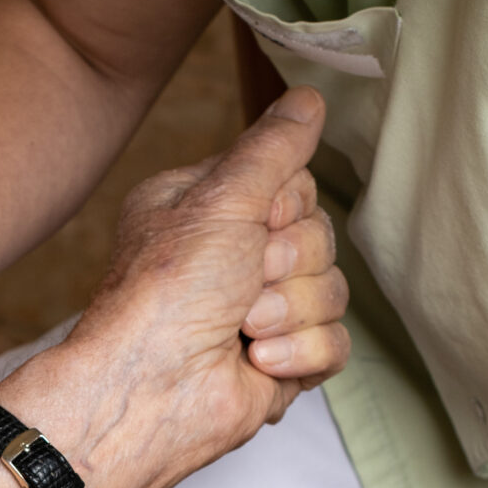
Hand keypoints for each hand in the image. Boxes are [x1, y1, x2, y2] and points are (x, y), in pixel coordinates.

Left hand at [23, 88, 348, 487]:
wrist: (152, 389)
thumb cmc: (166, 292)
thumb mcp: (219, 198)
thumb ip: (273, 147)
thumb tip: (308, 98)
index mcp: (209, 211)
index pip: (294, 185)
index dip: (285, 207)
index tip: (252, 224)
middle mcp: (233, 259)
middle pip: (320, 238)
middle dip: (287, 263)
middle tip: (244, 282)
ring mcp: (259, 314)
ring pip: (333, 292)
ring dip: (289, 311)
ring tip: (243, 328)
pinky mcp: (280, 363)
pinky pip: (335, 345)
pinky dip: (300, 354)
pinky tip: (256, 362)